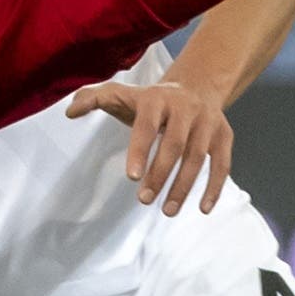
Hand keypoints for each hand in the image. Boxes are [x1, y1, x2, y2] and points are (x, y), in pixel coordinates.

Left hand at [60, 65, 238, 212]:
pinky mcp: (224, 135)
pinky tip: (202, 208)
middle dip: (160, 174)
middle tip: (144, 200)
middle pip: (175, 144)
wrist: (197, 85)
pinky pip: (222, 164)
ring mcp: (208, 121)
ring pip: (198, 157)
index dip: (140, 150)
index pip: (147, 125)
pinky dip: (214, 187)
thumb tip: (69, 112)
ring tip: (167, 210)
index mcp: (156, 98)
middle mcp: (185, 108)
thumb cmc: (152, 101)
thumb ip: (93, 99)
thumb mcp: (122, 95)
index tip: (132, 177)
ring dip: (183, 186)